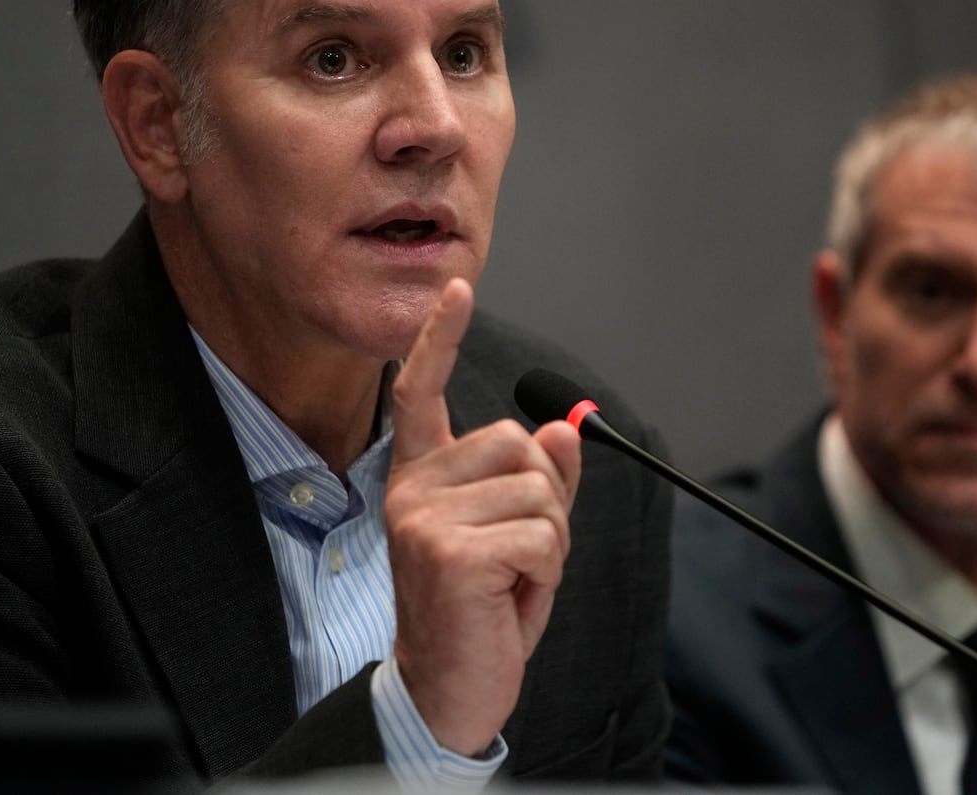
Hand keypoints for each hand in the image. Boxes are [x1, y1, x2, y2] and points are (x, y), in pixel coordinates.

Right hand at [384, 277, 581, 756]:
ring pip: (541, 491)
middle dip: (545, 501)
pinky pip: (543, 535)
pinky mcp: (449, 553)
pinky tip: (511, 598)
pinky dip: (547, 572)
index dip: (440, 338)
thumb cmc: (481, 611)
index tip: (456, 287)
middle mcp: (413, 489)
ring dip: (550, 543)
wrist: (449, 689)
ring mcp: (425, 518)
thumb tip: (563, 427)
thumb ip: (540, 481)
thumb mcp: (519, 537)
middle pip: (521, 443)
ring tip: (512, 580)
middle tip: (516, 555)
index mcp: (421, 477)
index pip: (423, 392)